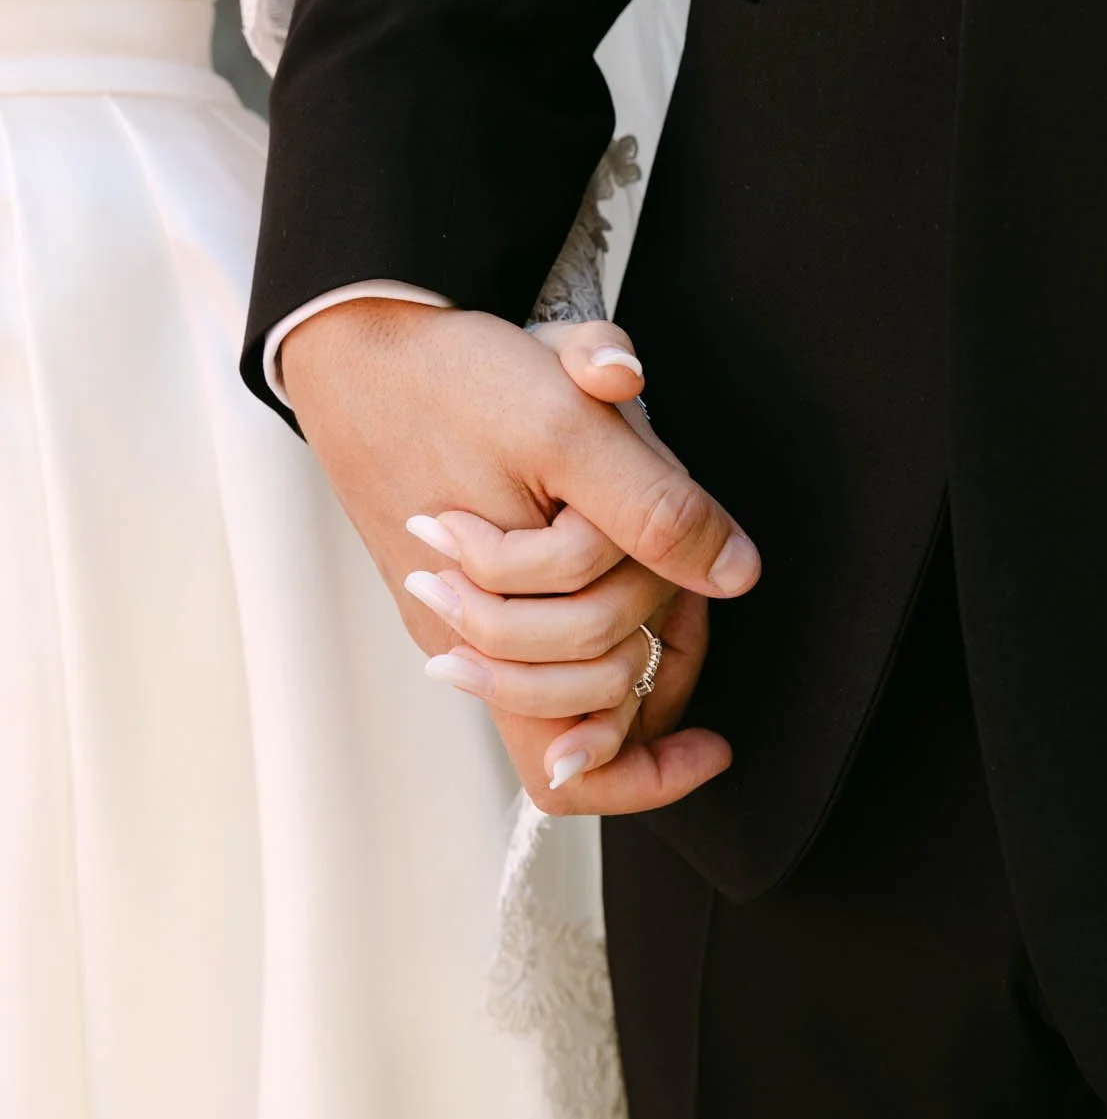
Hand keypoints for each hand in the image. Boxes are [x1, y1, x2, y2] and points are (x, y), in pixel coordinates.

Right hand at [405, 316, 715, 802]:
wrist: (358, 346)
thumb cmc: (449, 382)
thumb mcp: (566, 425)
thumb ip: (653, 506)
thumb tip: (736, 574)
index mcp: (500, 621)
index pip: (570, 765)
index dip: (649, 773)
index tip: (716, 744)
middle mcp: (480, 639)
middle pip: (600, 702)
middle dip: (660, 648)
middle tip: (681, 585)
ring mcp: (472, 612)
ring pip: (585, 670)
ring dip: (635, 621)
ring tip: (656, 572)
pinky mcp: (471, 580)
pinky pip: (557, 626)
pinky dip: (609, 600)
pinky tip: (628, 555)